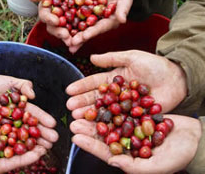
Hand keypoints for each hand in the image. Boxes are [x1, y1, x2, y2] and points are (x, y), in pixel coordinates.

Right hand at [0, 113, 57, 173]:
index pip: (15, 161)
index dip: (28, 156)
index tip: (41, 150)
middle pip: (18, 147)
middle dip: (33, 143)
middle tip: (47, 137)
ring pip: (14, 134)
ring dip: (26, 130)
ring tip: (39, 124)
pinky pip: (4, 123)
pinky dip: (14, 120)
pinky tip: (24, 114)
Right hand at [29, 0, 79, 46]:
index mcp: (45, 11)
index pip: (45, 17)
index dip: (50, 19)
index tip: (55, 21)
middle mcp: (54, 19)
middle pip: (55, 28)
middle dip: (60, 33)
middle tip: (65, 36)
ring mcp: (64, 22)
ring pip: (66, 32)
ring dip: (70, 38)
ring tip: (74, 41)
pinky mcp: (75, 23)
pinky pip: (78, 29)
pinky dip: (81, 34)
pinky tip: (85, 36)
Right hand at [66, 50, 186, 116]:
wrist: (177, 78)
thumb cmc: (154, 65)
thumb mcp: (132, 57)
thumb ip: (112, 58)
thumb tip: (91, 57)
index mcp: (113, 80)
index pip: (94, 83)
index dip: (81, 87)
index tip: (68, 90)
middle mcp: (116, 94)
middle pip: (96, 100)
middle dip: (82, 103)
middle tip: (70, 108)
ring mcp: (123, 107)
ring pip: (104, 112)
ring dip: (90, 115)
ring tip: (78, 118)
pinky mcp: (133, 117)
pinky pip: (118, 121)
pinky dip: (108, 125)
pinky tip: (97, 127)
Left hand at [69, 0, 132, 52]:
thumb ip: (123, 9)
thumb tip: (122, 20)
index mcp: (109, 22)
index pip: (100, 28)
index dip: (92, 33)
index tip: (84, 37)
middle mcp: (98, 22)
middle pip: (88, 30)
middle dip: (79, 38)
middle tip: (71, 44)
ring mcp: (89, 16)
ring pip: (79, 26)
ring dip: (71, 33)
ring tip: (63, 39)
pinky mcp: (83, 10)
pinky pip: (74, 15)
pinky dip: (67, 19)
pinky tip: (59, 24)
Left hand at [70, 114, 200, 173]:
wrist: (196, 138)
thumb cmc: (179, 155)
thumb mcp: (158, 165)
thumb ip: (134, 166)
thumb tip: (111, 161)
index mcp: (128, 156)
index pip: (105, 151)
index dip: (89, 145)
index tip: (75, 137)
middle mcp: (127, 141)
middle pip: (104, 134)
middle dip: (88, 128)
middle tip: (73, 120)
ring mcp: (132, 127)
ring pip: (110, 120)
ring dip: (96, 115)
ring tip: (82, 108)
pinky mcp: (138, 115)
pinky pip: (122, 109)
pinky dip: (112, 104)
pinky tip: (102, 98)